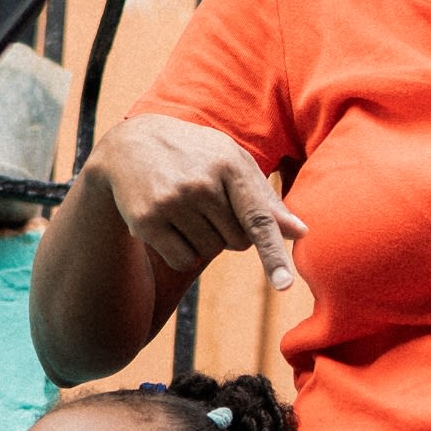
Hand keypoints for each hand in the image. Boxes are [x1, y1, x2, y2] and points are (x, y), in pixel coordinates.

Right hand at [86, 114, 308, 288]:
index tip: (285, 285)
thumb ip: (266, 199)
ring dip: (204, 240)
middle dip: (230, 232)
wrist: (131, 146)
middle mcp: (200, 184)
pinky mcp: (147, 221)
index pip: (258, 218)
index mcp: (229, 165)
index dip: (274, 254)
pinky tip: (170, 223)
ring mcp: (171, 203)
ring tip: (186, 207)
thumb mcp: (232, 162)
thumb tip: (300, 233)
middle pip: (238, 242)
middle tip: (209, 204)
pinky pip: (183, 260)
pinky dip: (182, 251)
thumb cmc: (197, 156)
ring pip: (209, 253)